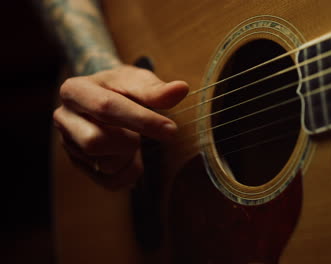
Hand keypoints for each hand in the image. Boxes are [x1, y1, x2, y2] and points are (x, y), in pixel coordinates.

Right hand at [53, 65, 188, 189]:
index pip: (106, 108)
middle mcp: (63, 119)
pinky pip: (111, 182)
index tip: (172, 130)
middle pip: (96, 142)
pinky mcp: (81, 166)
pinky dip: (131, 172)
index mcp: (74, 90)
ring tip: (132, 139)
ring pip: (104, 164)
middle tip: (138, 133)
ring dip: (130, 155)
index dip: (141, 120)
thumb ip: (156, 89)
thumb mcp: (137, 81)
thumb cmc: (122, 88)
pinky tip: (133, 156)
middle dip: (128, 141)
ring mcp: (69, 145)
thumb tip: (182, 89)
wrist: (104, 99)